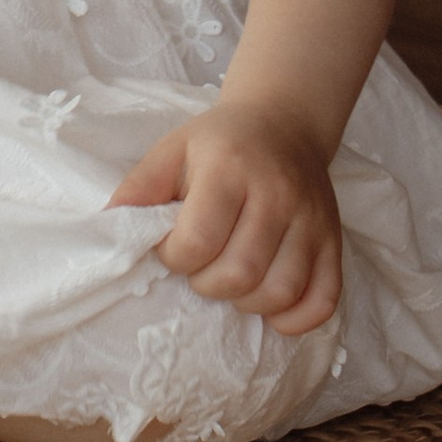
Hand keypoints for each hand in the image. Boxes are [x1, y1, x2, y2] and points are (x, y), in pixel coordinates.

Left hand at [107, 101, 343, 336]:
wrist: (283, 123)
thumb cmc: (218, 143)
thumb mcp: (170, 151)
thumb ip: (138, 190)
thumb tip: (107, 230)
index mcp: (230, 168)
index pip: (199, 239)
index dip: (174, 257)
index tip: (170, 248)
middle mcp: (278, 194)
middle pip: (240, 272)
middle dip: (206, 284)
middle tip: (200, 267)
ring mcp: (311, 220)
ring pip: (280, 291)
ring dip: (245, 302)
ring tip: (230, 280)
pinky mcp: (334, 241)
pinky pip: (324, 300)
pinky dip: (296, 318)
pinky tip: (270, 308)